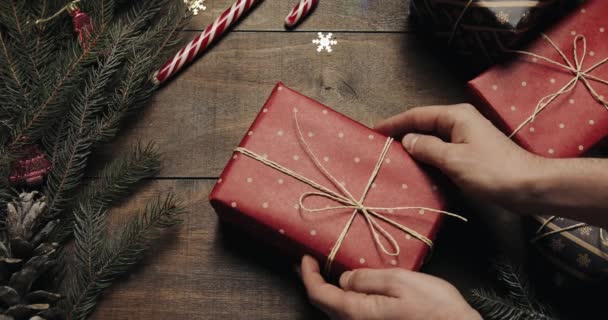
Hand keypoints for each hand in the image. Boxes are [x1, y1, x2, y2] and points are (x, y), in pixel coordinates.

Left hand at [300, 256, 480, 319]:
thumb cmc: (435, 308)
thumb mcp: (400, 282)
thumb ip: (367, 279)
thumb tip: (344, 279)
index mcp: (358, 313)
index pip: (319, 295)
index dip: (308, 275)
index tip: (304, 258)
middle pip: (325, 305)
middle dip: (315, 282)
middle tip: (309, 262)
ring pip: (338, 311)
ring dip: (329, 291)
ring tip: (326, 271)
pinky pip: (352, 315)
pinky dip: (344, 299)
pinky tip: (350, 288)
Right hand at [374, 104, 543, 212]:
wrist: (529, 187)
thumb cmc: (492, 171)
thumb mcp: (454, 159)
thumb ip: (427, 148)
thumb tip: (407, 140)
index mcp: (456, 116)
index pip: (417, 115)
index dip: (394, 123)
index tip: (374, 130)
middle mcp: (460, 122)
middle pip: (423, 125)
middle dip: (401, 133)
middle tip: (379, 145)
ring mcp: (466, 138)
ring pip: (432, 139)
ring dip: (413, 147)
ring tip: (392, 157)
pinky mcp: (470, 154)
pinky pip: (441, 152)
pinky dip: (426, 157)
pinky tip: (416, 168)